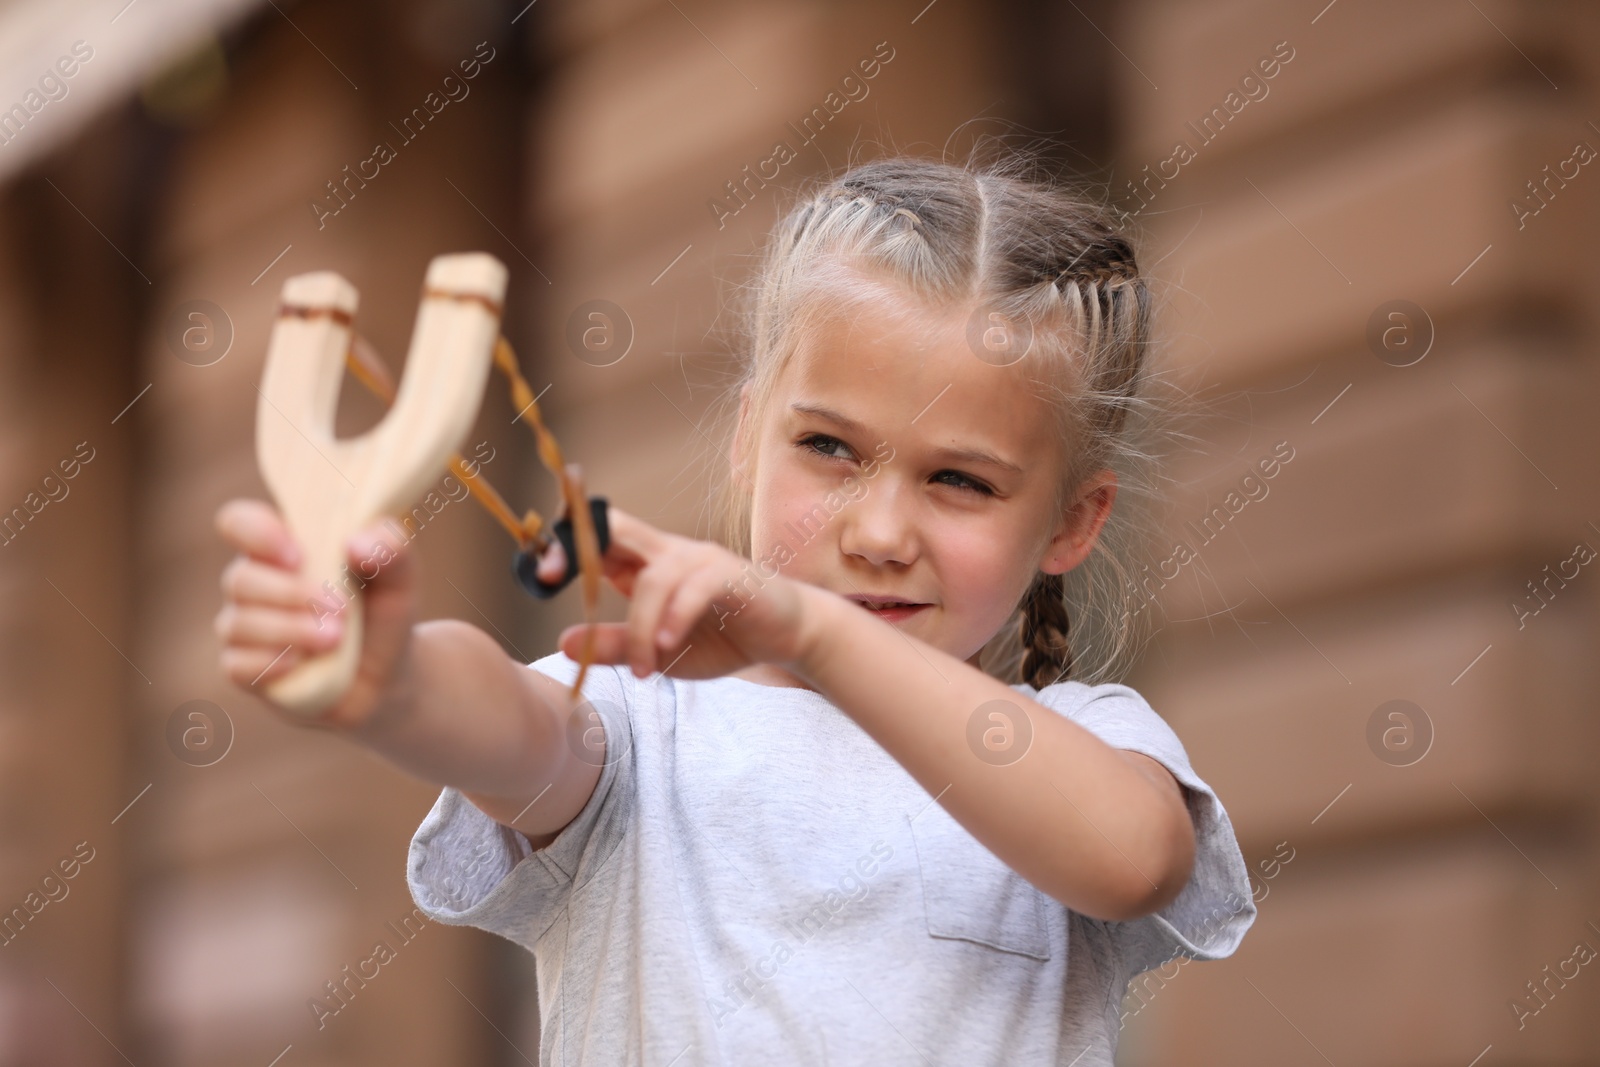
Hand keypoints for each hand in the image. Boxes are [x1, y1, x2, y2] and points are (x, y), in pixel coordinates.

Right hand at [213, 498, 417, 730]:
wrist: (388, 673)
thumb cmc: (383, 612)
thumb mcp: (400, 576)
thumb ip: (389, 547)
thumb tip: (355, 544)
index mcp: (282, 547)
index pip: (239, 522)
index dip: (257, 533)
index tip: (298, 557)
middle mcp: (255, 583)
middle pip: (240, 578)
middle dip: (291, 594)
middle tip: (341, 609)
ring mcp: (244, 627)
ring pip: (238, 623)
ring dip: (290, 630)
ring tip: (335, 639)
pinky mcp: (245, 669)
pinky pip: (237, 665)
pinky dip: (271, 664)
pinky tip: (302, 663)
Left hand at [552, 507, 810, 679]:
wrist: (787, 635)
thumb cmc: (722, 637)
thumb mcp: (659, 651)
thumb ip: (615, 646)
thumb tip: (564, 643)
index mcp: (646, 564)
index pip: (599, 538)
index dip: (565, 545)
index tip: (537, 570)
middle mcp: (669, 552)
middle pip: (617, 529)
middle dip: (578, 546)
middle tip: (549, 576)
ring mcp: (700, 559)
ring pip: (652, 578)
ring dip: (638, 628)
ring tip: (644, 668)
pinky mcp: (730, 575)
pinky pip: (693, 589)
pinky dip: (673, 618)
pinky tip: (666, 646)